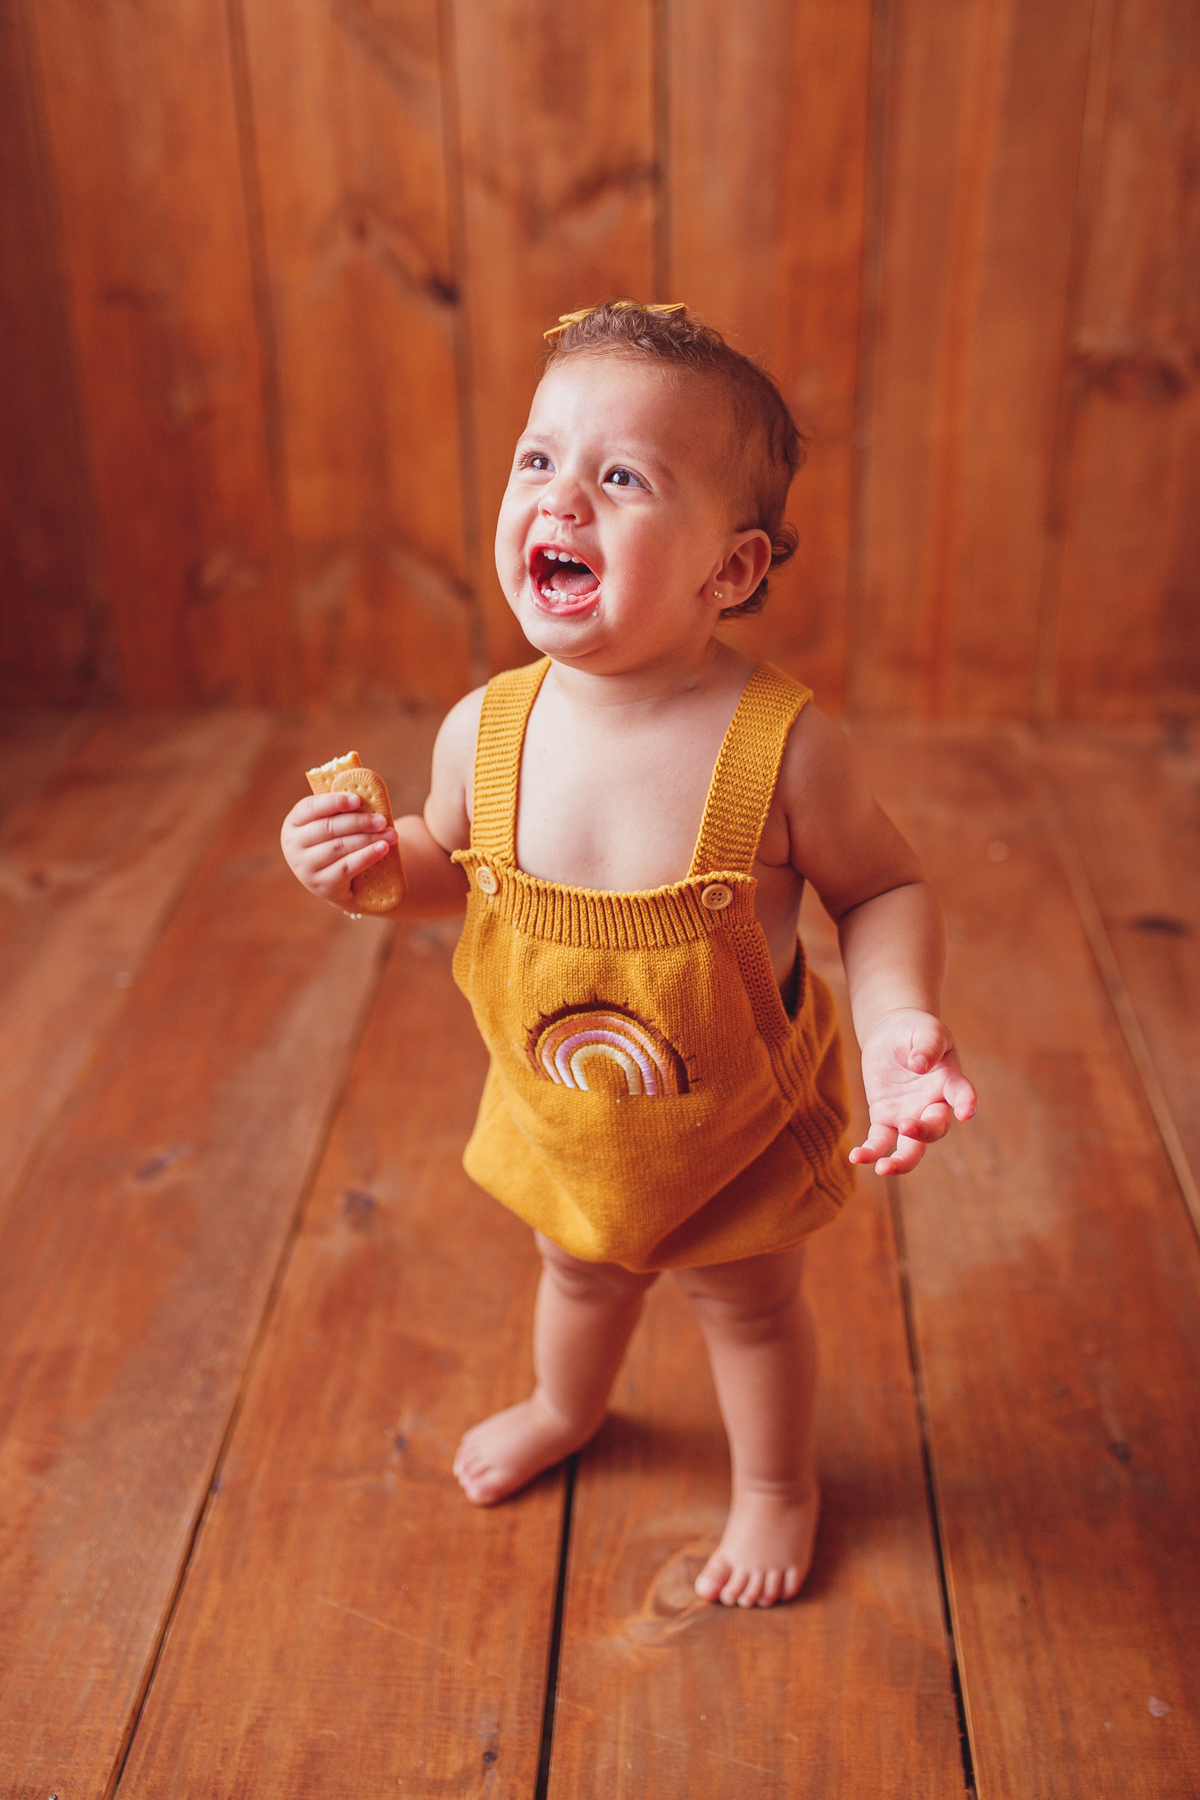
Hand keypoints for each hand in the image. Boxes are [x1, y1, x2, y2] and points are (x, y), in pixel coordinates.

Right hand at [280, 791, 397, 910]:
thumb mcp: (334, 824)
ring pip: (338, 847)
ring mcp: (305, 868)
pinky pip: (347, 867)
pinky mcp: (322, 885)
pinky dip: (366, 856)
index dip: (334, 802)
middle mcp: (293, 846)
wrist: (341, 882)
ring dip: (367, 839)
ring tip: (390, 834)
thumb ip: (343, 808)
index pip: (310, 807)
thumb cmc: (339, 841)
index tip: (357, 800)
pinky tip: (383, 848)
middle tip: (382, 820)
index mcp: (294, 823)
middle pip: (328, 828)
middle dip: (358, 822)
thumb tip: (366, 788)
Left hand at [849, 1009, 976, 1175]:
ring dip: (900, 1162)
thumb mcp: (925, 1030)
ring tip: (883, 1169)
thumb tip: (919, 1064)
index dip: (966, 1103)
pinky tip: (857, 1157)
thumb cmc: (916, 1031)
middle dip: (923, 1133)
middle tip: (907, 1127)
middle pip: (935, 1129)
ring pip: (911, 1149)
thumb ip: (926, 1045)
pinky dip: (870, 1152)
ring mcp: (910, 1116)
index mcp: (948, 1081)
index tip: (966, 1112)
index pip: (961, 1094)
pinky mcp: (886, 1119)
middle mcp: (932, 1105)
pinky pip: (880, 1142)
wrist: (893, 1034)